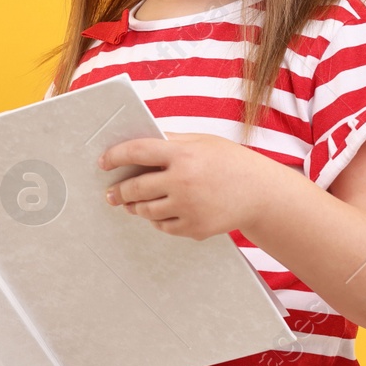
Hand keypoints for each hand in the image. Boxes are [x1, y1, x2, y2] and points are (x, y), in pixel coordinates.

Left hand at [100, 131, 275, 239]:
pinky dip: (158, 221)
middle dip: (118, 191)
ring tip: (131, 203)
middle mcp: (183, 181)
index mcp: (183, 154)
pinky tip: (159, 213)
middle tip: (110, 193)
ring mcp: (190, 207)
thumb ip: (170, 140)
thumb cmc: (230, 162)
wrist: (262, 193)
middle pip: (136, 188)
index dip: (115, 156)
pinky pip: (165, 227)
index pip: (138, 152)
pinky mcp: (196, 228)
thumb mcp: (202, 141)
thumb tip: (139, 137)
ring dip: (135, 207)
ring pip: (147, 211)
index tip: (103, 162)